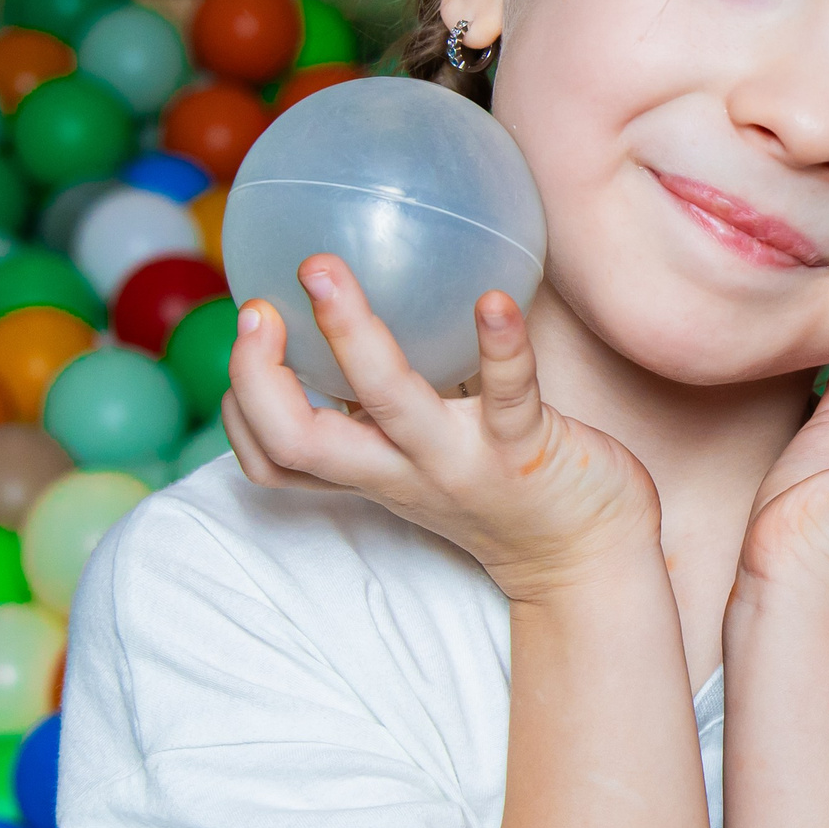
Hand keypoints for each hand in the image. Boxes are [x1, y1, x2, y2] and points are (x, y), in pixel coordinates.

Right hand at [223, 254, 662, 604]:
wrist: (587, 554)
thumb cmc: (503, 486)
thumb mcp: (425, 455)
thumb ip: (387, 410)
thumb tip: (350, 321)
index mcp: (373, 469)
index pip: (274, 459)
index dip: (240, 407)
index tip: (246, 335)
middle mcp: (402, 472)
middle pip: (300, 441)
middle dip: (258, 374)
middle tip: (255, 307)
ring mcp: (461, 461)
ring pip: (389, 403)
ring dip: (351, 335)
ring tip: (324, 273)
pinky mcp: (526, 448)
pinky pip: (508, 393)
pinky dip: (500, 346)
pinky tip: (494, 299)